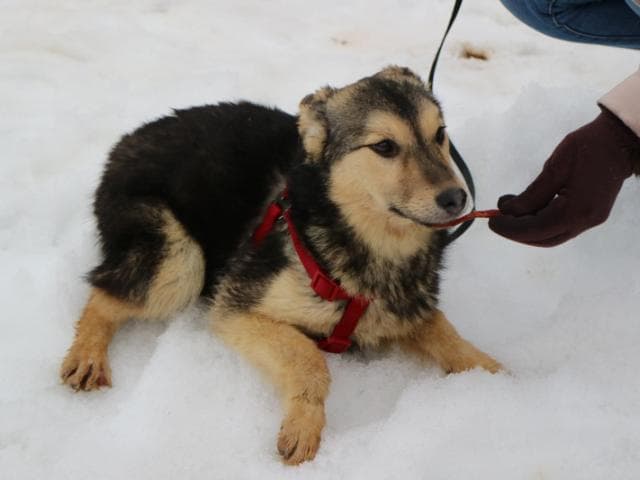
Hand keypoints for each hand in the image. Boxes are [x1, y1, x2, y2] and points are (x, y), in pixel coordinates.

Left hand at [489, 107, 639, 246]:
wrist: (620, 140)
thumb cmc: (588, 148)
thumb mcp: (555, 168)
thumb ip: (532, 194)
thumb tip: (508, 211)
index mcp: (577, 211)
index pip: (535, 229)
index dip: (510, 228)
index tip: (491, 221)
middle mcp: (585, 221)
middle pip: (543, 239)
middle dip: (517, 232)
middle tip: (496, 220)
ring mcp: (590, 220)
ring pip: (551, 235)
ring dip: (527, 228)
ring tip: (508, 210)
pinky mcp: (590, 214)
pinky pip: (560, 226)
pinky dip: (540, 222)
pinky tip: (526, 209)